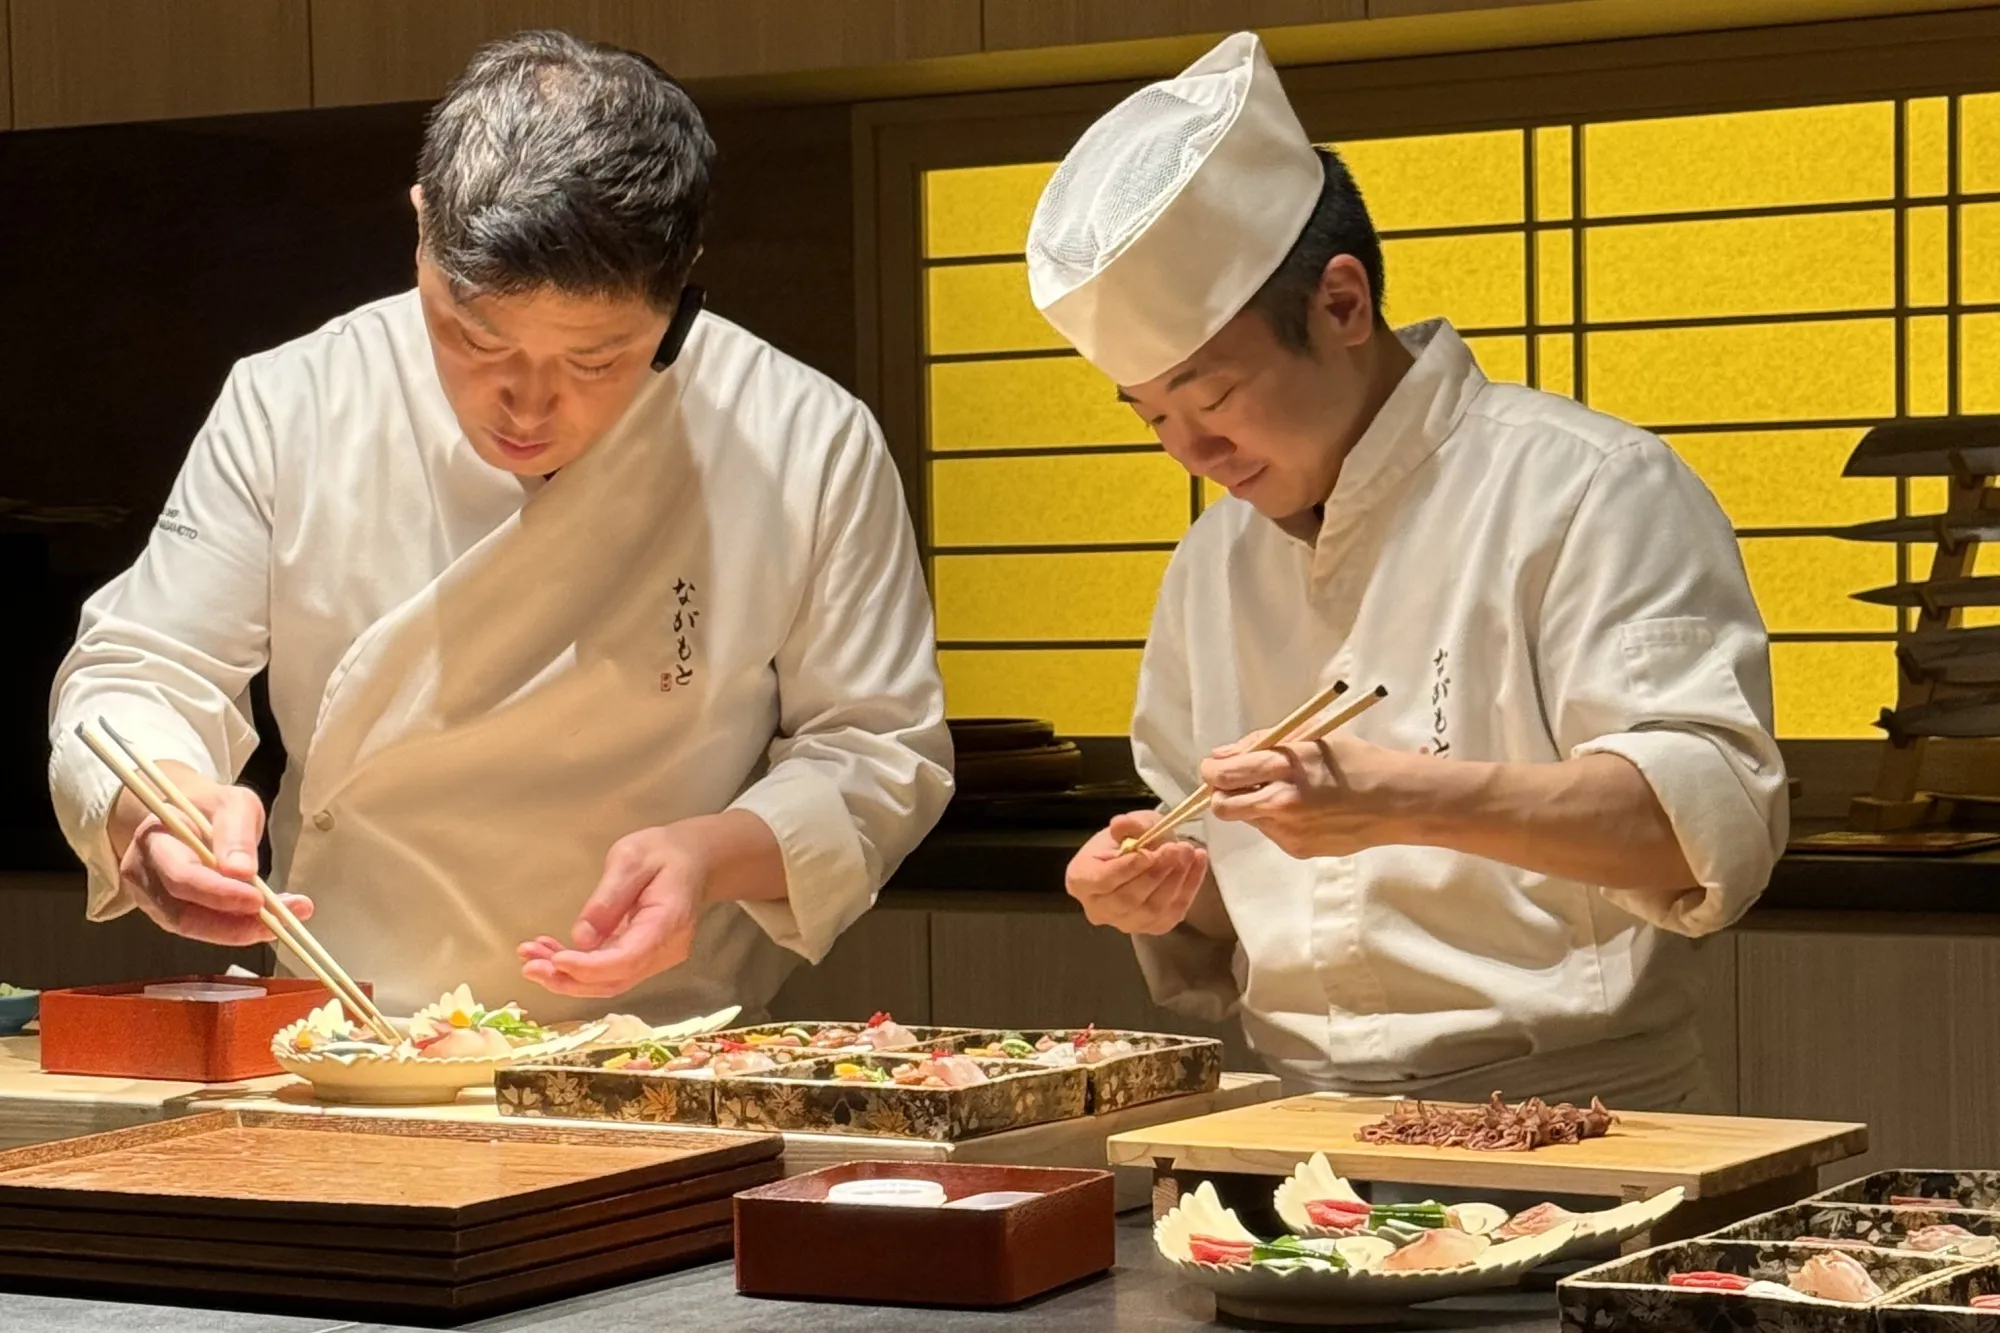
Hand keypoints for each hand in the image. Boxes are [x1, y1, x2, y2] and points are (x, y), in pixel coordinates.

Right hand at [112, 765, 307, 945]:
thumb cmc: (209, 807)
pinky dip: (237, 928)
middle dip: (236, 923)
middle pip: (183, 914)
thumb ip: (236, 832)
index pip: (181, 875)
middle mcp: (144, 874)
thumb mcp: (232, 804)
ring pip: (195, 927)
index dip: (218, 892)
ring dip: (242, 930)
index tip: (259, 899)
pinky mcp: (169, 914)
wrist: (186, 815)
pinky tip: (269, 920)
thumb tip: (242, 872)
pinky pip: (202, 928)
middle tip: (284, 919)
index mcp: (153, 839)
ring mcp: (152, 898)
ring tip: (287, 918)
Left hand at [519, 825, 709, 997]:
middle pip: (615, 980)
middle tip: (529, 967)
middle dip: (569, 979)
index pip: (627, 958)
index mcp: (668, 922)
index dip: (589, 966)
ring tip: (530, 959)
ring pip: (608, 982)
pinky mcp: (642, 958)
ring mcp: (655, 959)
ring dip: (567, 977)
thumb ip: (608, 899)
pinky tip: (548, 954)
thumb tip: (581, 938)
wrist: (693, 860)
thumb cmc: (664, 853)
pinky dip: (577, 968)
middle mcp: (665, 950)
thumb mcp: (631, 859)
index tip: (555, 959)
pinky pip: (609, 972)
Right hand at [1064, 811, 1209, 935]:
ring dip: (1175, 880)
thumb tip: (1121, 824)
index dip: (1126, 869)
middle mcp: (1098, 908)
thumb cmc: (1129, 839)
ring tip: (1189, 853)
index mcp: (1081, 879)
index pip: (1102, 880)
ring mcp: (1124, 923)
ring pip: (1151, 909)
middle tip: (1177, 848)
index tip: (1148, 853)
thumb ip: (1128, 824)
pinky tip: (1198, 864)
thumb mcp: (1131, 823)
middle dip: (1156, 873)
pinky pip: (1171, 914)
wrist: (1145, 855)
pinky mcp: (1150, 928)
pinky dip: (1189, 889)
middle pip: (1127, 898)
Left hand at [1201, 730, 1426, 858]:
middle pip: (1223, 806)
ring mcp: (1290, 831)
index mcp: (1287, 767)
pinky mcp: (1299, 850)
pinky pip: (1272, 833)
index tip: (1215, 767)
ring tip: (1285, 793)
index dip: (1212, 770)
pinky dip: (1277, 820)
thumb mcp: (1311, 738)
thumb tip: (1221, 757)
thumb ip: (1263, 744)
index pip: (1226, 774)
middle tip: (1237, 783)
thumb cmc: (1357, 761)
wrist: (1398, 802)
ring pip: (1248, 819)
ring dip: (1253, 805)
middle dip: (1221, 794)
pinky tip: (1306, 811)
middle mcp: (1283, 803)